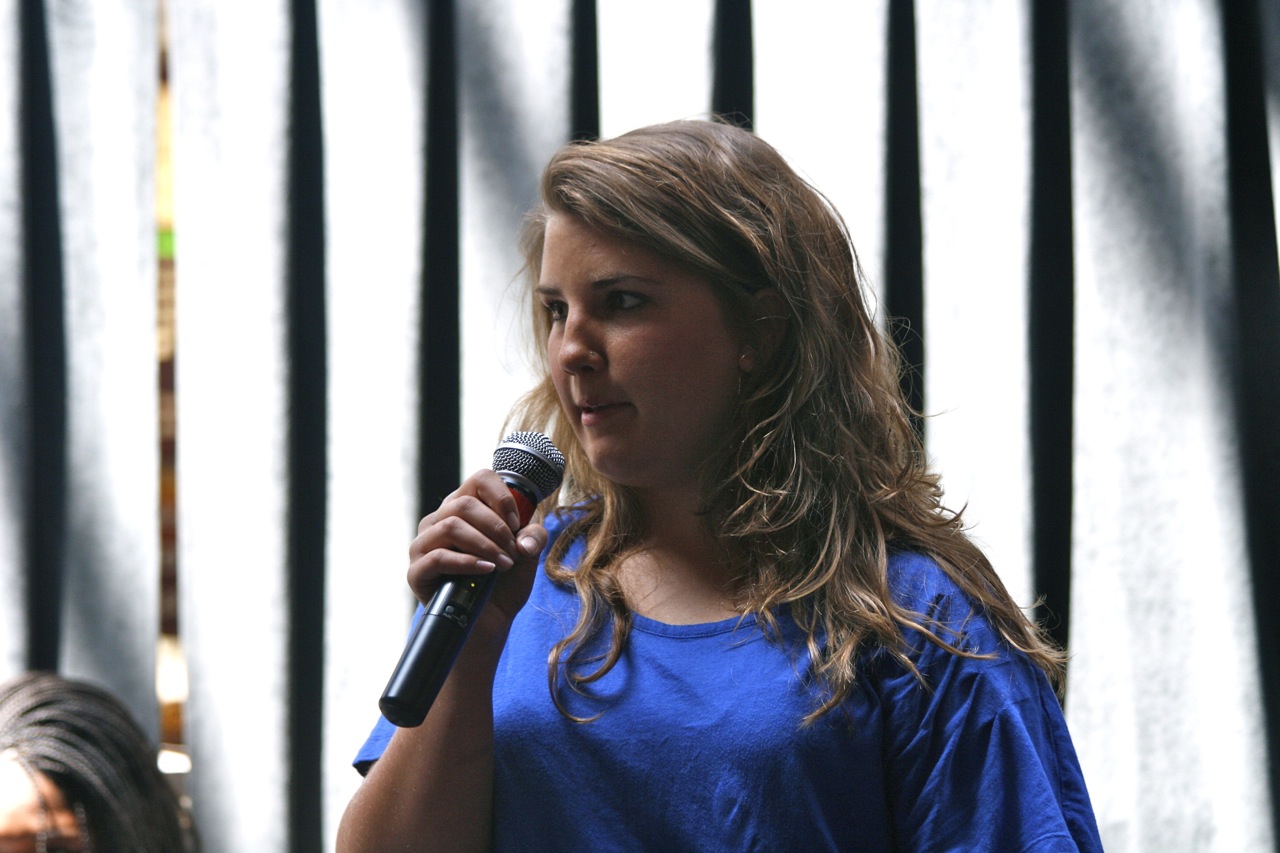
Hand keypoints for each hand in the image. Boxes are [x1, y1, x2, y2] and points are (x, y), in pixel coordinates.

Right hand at [407, 470, 547, 656]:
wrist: (490, 624)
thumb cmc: (504, 583)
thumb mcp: (527, 555)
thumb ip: (533, 537)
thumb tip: (523, 539)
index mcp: (464, 507)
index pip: (480, 479)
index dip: (501, 496)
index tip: (516, 523)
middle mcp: (439, 520)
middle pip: (464, 503)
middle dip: (496, 528)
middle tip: (513, 552)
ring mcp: (423, 545)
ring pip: (450, 525)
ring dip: (485, 545)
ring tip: (504, 564)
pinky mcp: (417, 572)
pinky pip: (438, 557)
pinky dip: (467, 562)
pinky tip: (487, 571)